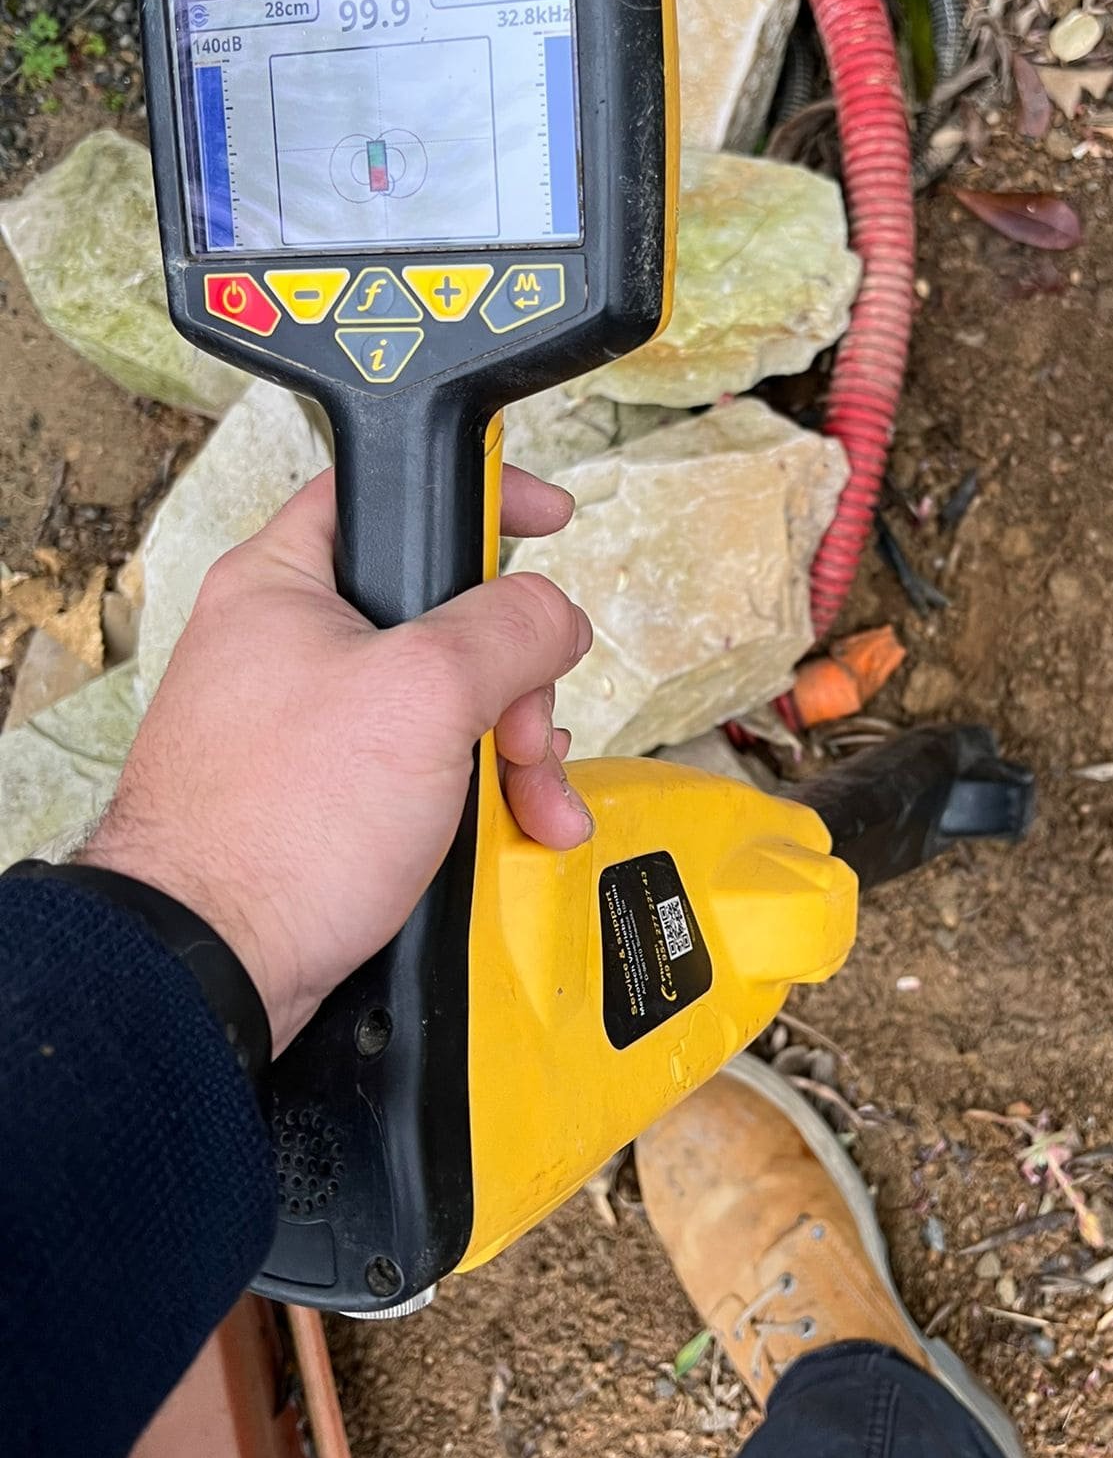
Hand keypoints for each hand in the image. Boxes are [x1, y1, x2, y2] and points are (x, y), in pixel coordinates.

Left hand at [80, 465, 592, 1052]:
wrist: (212, 969)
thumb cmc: (277, 824)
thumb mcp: (425, 693)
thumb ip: (509, 627)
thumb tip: (556, 613)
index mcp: (285, 583)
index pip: (384, 489)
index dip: (473, 492)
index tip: (544, 517)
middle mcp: (291, 645)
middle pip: (445, 617)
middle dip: (515, 678)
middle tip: (527, 728)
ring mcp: (309, 727)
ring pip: (447, 704)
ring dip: (513, 752)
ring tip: (535, 805)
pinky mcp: (325, 799)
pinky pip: (426, 772)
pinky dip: (478, 799)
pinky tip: (515, 834)